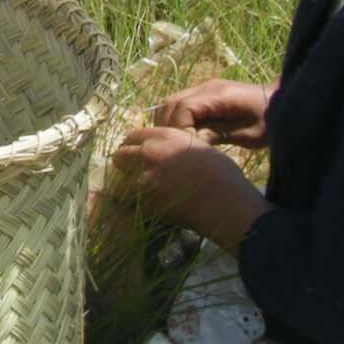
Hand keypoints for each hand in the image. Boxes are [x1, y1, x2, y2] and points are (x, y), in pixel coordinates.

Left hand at [109, 126, 268, 254]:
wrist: (224, 201)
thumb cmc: (222, 174)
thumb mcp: (199, 147)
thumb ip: (177, 146)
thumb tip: (169, 153)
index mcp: (164, 136)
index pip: (133, 136)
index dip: (134, 146)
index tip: (137, 154)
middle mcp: (149, 153)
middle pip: (120, 155)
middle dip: (124, 164)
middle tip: (133, 173)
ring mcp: (144, 177)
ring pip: (119, 179)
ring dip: (125, 185)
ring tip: (136, 192)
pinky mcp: (144, 200)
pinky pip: (129, 202)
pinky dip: (134, 205)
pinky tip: (145, 207)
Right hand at [151, 78, 274, 148]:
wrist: (283, 102)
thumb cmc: (270, 121)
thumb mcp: (248, 134)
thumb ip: (218, 134)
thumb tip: (189, 142)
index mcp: (219, 95)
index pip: (183, 108)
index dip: (178, 129)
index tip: (186, 148)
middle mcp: (206, 87)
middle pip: (170, 103)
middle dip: (168, 126)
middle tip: (175, 149)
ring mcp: (204, 88)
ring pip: (171, 102)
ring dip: (168, 123)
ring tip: (176, 144)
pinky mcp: (205, 94)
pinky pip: (180, 104)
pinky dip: (175, 119)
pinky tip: (184, 136)